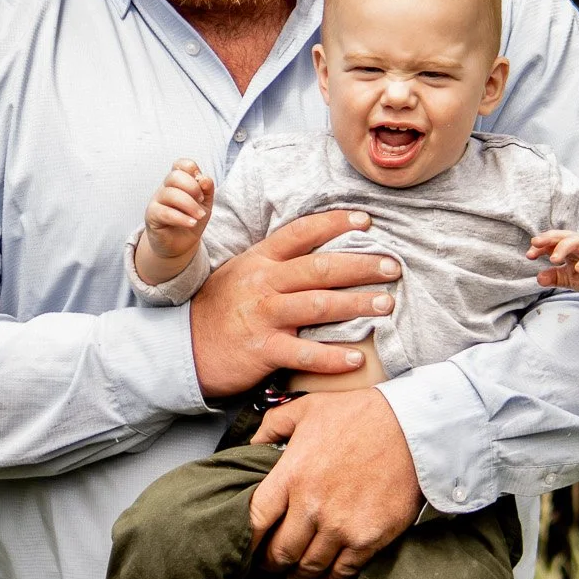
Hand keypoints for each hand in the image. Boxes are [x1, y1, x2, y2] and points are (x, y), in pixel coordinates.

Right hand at [142, 160, 214, 262]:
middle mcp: (165, 188)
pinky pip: (165, 212)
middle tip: (201, 201)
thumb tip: (205, 179)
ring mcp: (156, 201)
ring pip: (170, 194)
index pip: (180, 164)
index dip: (191, 169)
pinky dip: (181, 218)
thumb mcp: (205, 205)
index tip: (201, 183)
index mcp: (178, 181)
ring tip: (199, 216)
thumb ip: (206, 190)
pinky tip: (191, 223)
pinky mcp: (152, 216)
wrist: (180, 244)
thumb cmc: (191, 220)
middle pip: (175, 176)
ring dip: (190, 205)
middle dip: (192, 187)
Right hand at [188, 211, 400, 396]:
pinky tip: (357, 358)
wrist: (185, 346)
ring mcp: (263, 316)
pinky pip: (303, 354)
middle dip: (361, 266)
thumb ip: (275, 260)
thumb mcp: (241, 271)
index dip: (335, 223)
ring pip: (317, 305)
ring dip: (356, 304)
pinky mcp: (262, 350)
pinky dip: (332, 357)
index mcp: (260, 260)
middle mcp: (263, 283)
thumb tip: (317, 246)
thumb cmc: (221, 308)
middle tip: (393, 267)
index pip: (301, 233)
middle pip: (319, 268)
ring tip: (386, 305)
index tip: (367, 221)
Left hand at [246, 389, 421, 578]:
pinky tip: (326, 575)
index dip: (247, 538)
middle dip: (271, 562)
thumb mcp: (308, 408)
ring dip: (299, 575)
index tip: (246, 544)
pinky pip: (342, 571)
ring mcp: (341, 526)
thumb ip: (273, 425)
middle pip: (280, 551)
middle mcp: (312, 506)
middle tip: (269, 564)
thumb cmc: (360, 415)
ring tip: (295, 574)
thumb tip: (253, 444)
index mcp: (292, 475)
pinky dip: (330, 578)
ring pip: (309, 567)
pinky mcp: (368, 539)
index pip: (255, 520)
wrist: (412, 428)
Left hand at [528, 229, 578, 298]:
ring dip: (564, 248)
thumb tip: (538, 278)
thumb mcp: (572, 279)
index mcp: (569, 249)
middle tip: (535, 245)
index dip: (539, 248)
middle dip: (548, 239)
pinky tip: (578, 269)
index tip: (529, 255)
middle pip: (562, 236)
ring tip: (553, 259)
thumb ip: (556, 278)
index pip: (551, 244)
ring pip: (577, 240)